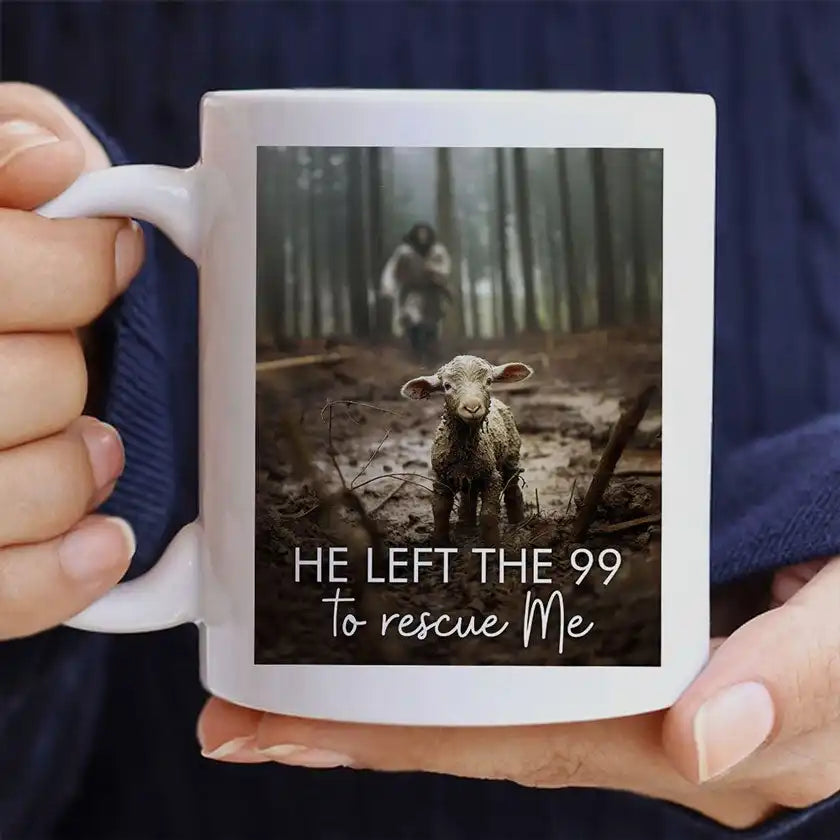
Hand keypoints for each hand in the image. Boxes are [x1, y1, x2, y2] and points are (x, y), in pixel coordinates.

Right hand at [0, 83, 143, 638]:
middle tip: (74, 351)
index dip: (72, 266)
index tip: (115, 253)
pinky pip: (0, 595)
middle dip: (68, 365)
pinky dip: (61, 575)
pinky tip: (104, 541)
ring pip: (16, 496)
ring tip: (89, 441)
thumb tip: (53, 161)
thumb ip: (2, 150)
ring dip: (75, 467)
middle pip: (24, 390)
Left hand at [197, 558, 839, 828]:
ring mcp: (651, 714)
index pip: (506, 741)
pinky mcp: (653, 673)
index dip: (389, 739)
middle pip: (481, 740)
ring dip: (395, 710)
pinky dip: (464, 684)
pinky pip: (539, 688)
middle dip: (354, 737)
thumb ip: (804, 678)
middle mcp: (656, 739)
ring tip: (288, 701)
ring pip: (502, 719)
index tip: (270, 731)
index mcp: (695, 741)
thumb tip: (704, 735)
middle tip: (235, 722)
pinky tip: (419, 671)